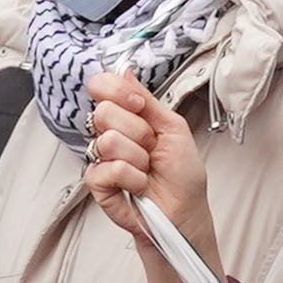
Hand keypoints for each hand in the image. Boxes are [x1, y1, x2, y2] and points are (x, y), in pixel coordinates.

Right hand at [81, 66, 220, 282]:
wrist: (185, 212)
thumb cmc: (183, 175)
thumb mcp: (173, 128)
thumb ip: (147, 100)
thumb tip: (125, 70)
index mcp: (127, 116)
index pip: (102, 86)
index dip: (117, 90)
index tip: (138, 105)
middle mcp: (110, 133)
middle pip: (104, 112)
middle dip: (139, 131)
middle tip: (152, 147)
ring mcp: (101, 158)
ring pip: (109, 140)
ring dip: (139, 158)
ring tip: (147, 170)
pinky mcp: (97, 184)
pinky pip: (109, 168)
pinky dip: (132, 178)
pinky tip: (139, 186)